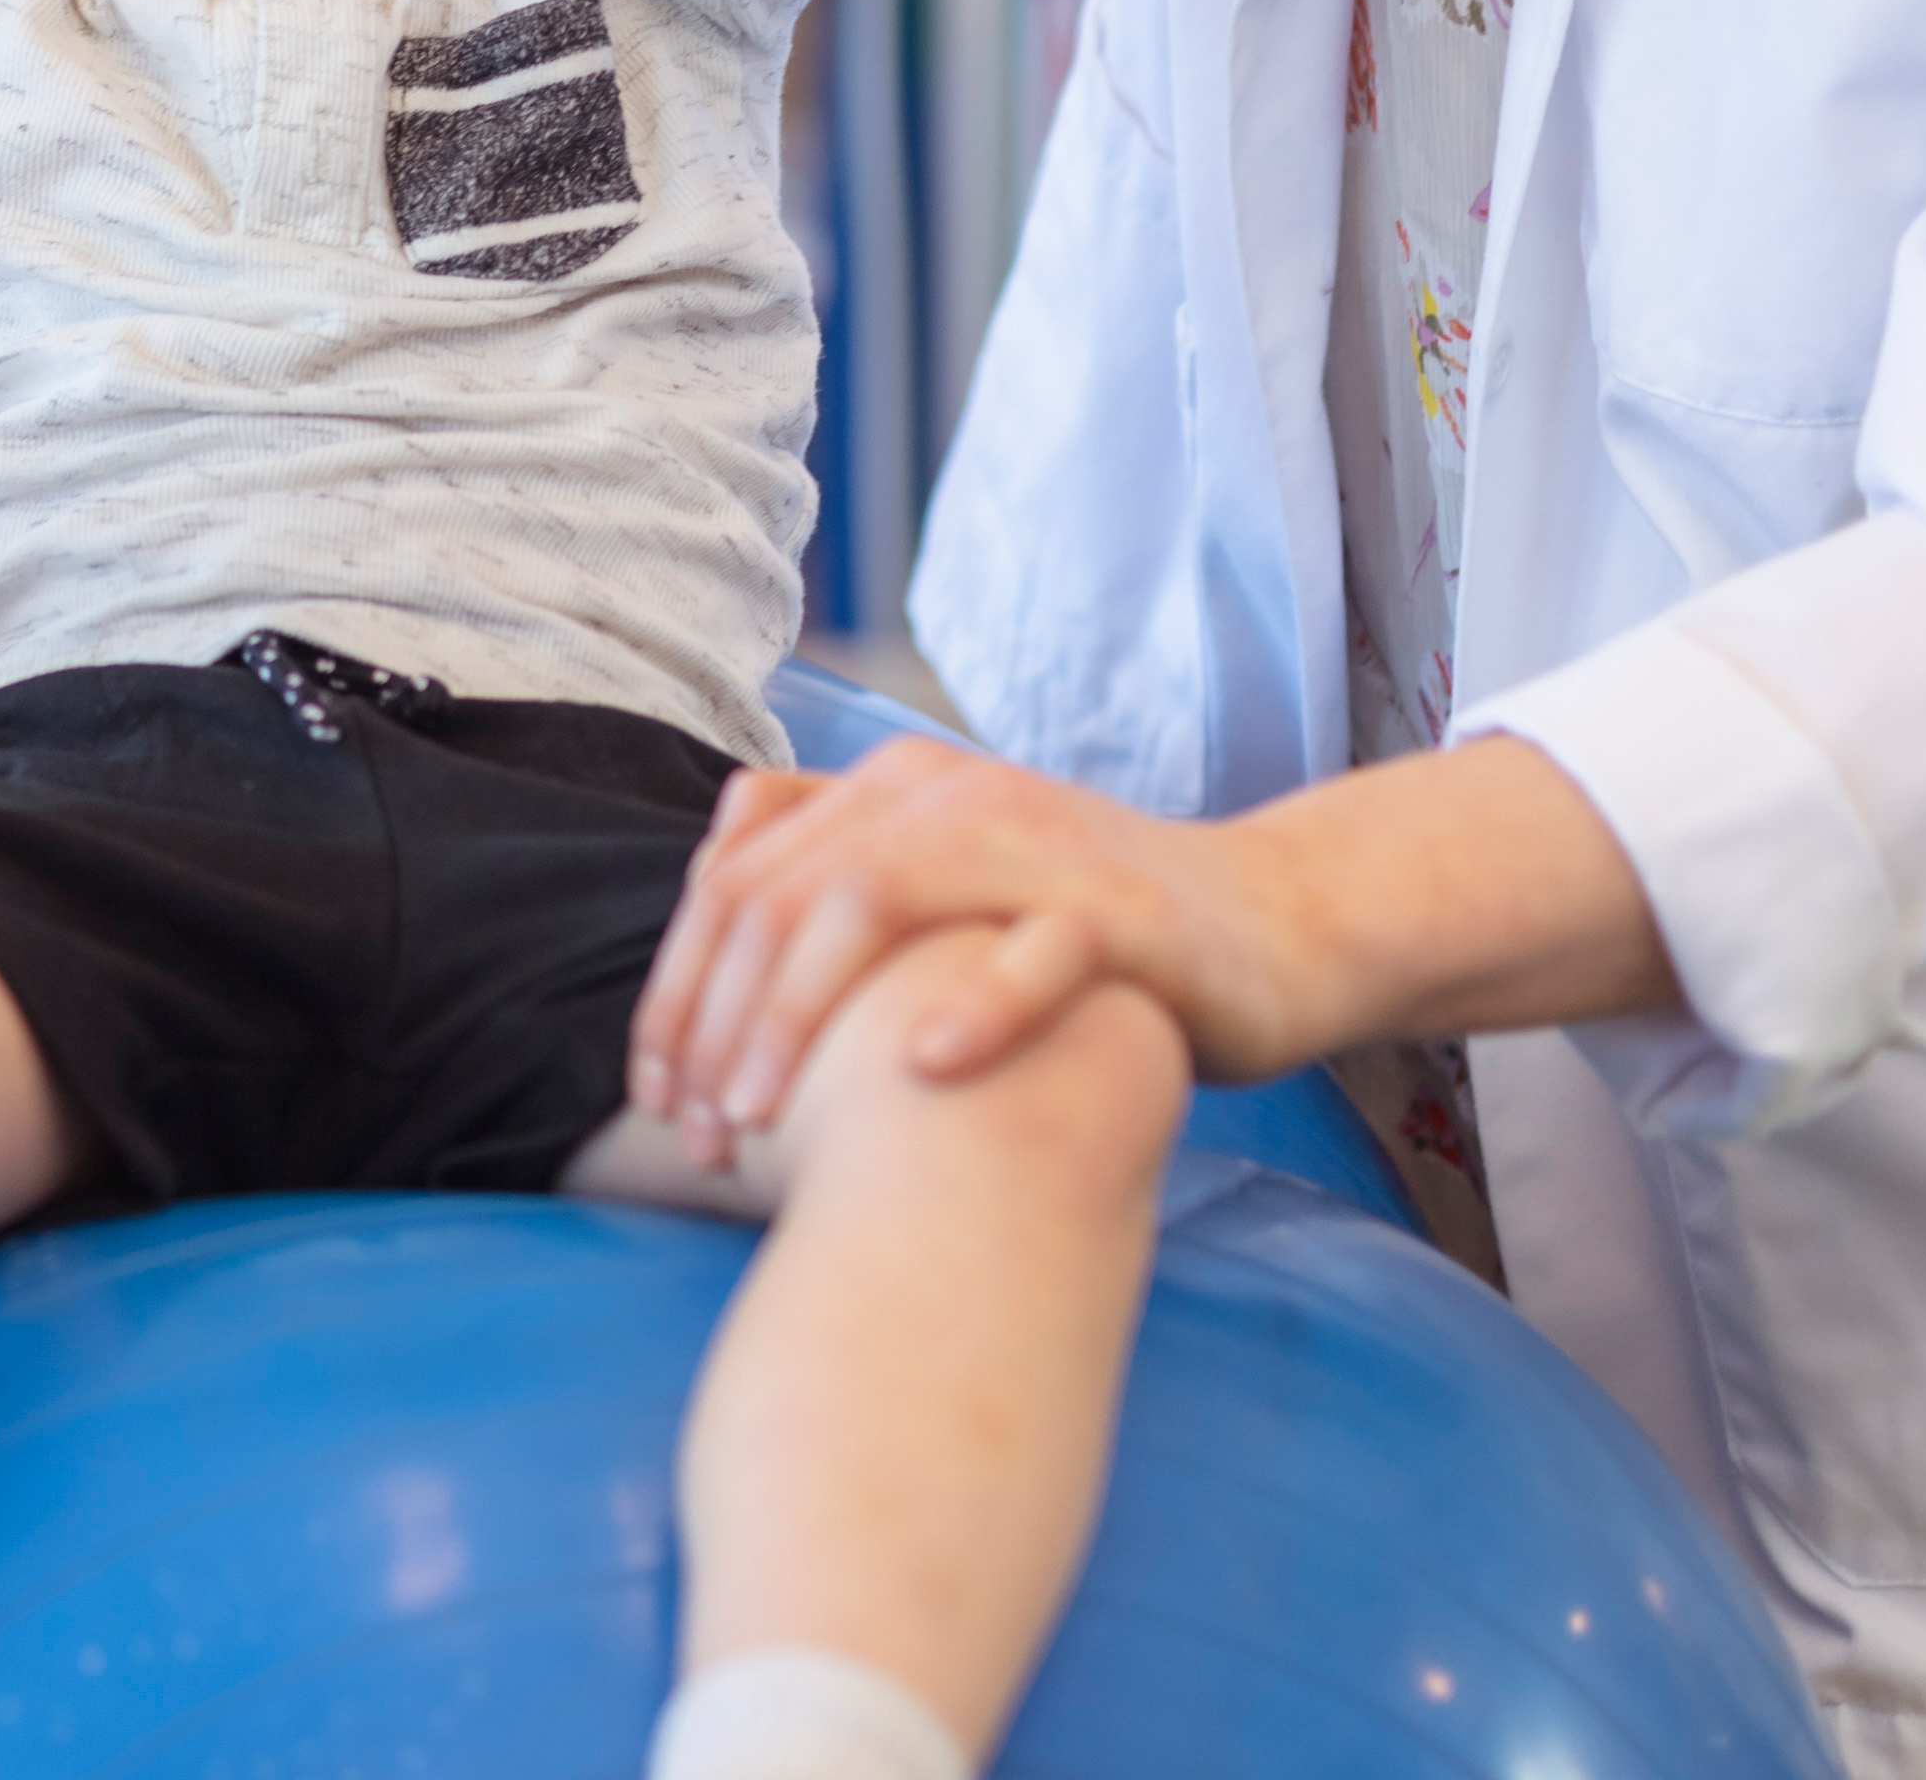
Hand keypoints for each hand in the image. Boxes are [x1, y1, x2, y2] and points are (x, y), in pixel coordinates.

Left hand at [630, 728, 1685, 1169]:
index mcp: (888, 793)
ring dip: (802, 1013)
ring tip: (759, 1114)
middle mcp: (946, 796)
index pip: (737, 878)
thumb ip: (832, 903)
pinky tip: (921, 1070)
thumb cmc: (1075, 939)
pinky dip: (976, 1003)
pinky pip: (1040, 949)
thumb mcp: (941, 904)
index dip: (678, 987)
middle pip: (783, 890)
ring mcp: (1035, 845)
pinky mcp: (1126, 912)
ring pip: (876, 900)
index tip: (655, 1095)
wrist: (1270, 927)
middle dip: (718, 1017)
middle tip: (697, 1132)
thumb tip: (700, 975)